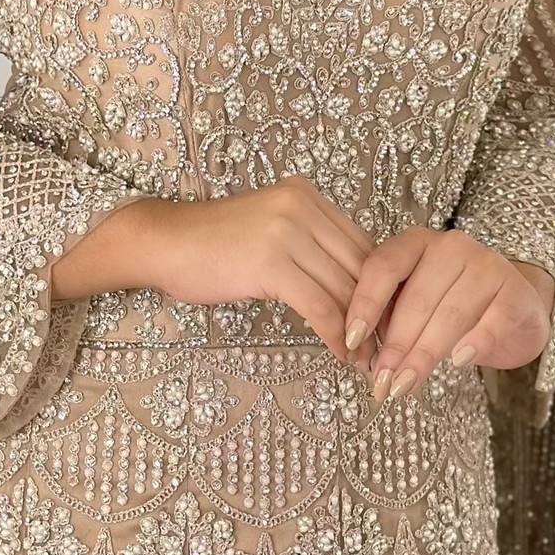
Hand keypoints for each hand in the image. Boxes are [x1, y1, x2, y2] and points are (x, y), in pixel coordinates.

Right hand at [49, 178, 373, 361]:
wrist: (162, 242)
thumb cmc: (211, 245)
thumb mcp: (270, 231)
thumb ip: (310, 246)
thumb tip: (353, 288)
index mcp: (307, 195)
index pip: (362, 244)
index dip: (381, 286)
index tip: (391, 318)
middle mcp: (302, 205)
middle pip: (359, 265)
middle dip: (379, 310)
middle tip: (389, 346)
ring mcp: (287, 231)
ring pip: (343, 288)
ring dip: (361, 329)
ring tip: (368, 358)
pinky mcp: (271, 262)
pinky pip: (318, 305)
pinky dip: (335, 334)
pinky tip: (341, 354)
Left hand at [342, 227, 553, 399]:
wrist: (514, 309)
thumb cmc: (456, 308)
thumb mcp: (417, 307)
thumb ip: (390, 319)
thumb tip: (362, 358)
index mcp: (416, 243)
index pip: (383, 266)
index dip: (364, 304)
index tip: (352, 340)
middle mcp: (451, 246)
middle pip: (416, 298)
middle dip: (395, 345)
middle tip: (381, 381)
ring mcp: (487, 265)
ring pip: (450, 313)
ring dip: (425, 353)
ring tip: (407, 384)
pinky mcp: (515, 291)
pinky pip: (492, 321)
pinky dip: (473, 343)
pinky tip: (457, 362)